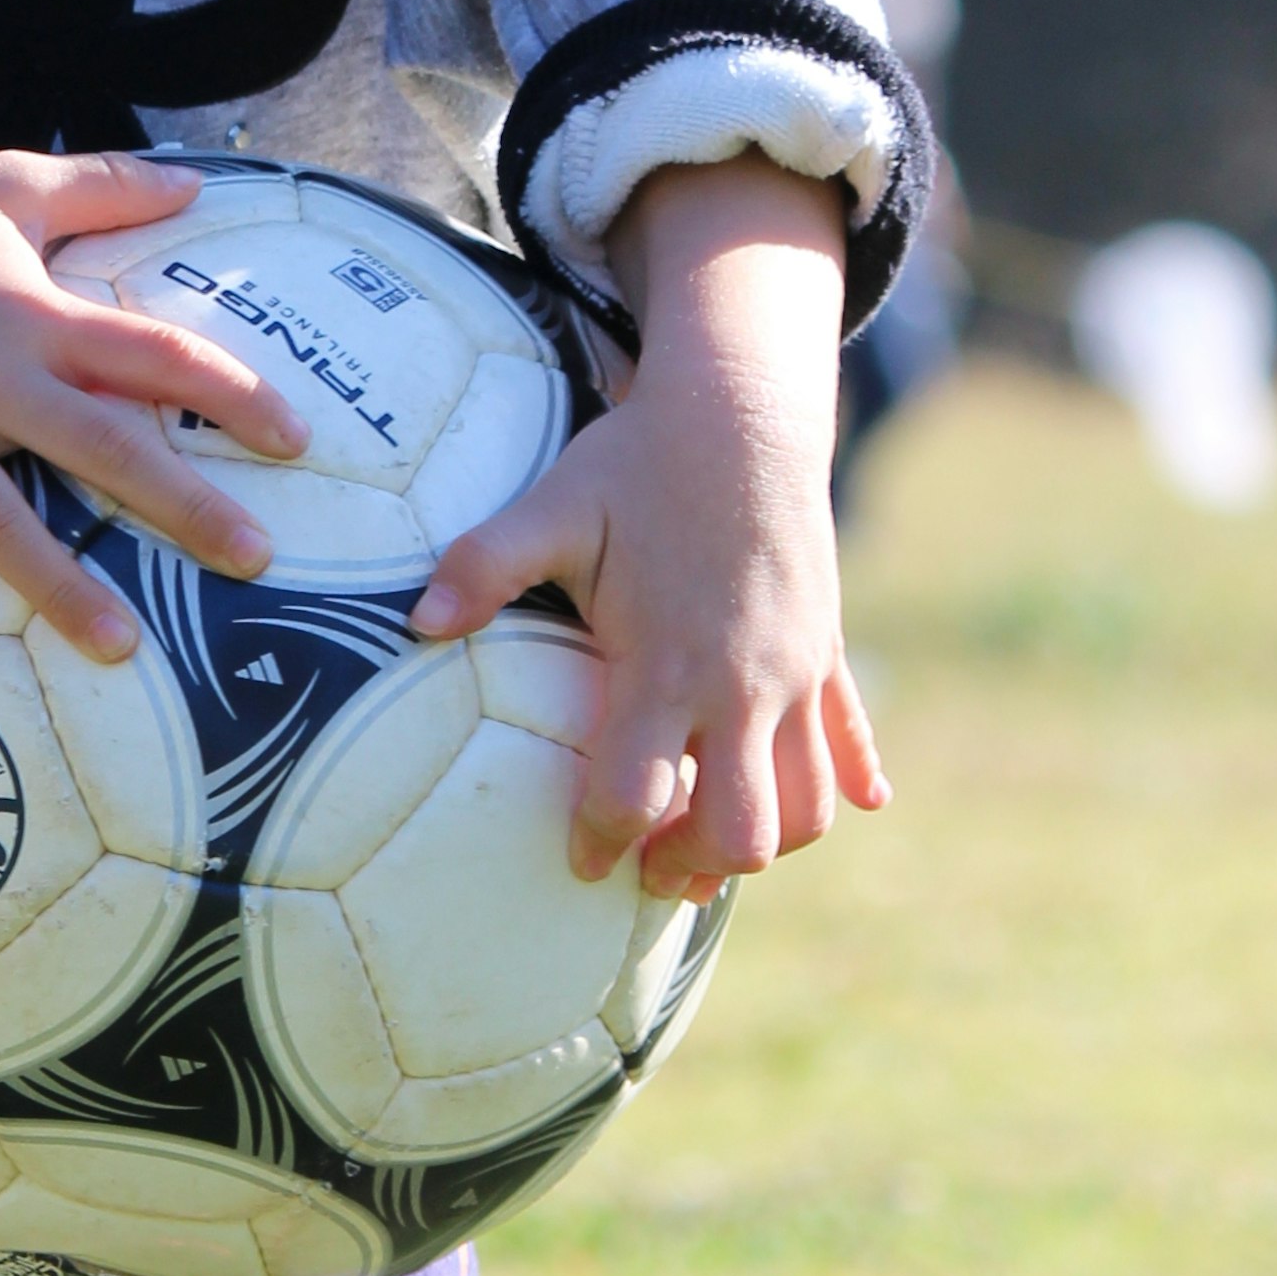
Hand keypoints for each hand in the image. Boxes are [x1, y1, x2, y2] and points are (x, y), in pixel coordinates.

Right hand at [0, 108, 309, 682]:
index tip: (295, 439)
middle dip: (182, 504)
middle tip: (255, 558)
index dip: (230, 392)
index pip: (153, 354)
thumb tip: (196, 181)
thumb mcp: (10, 183)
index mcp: (35, 314)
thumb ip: (107, 185)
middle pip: (102, 445)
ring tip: (122, 648)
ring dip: (60, 588)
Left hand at [403, 153, 888, 891]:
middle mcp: (743, 684)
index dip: (603, 842)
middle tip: (648, 866)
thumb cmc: (638, 462)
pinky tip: (862, 801)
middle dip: (693, 865)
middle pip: (742, 831)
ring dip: (764, 838)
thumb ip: (482, 567)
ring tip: (709, 840)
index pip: (637, 793)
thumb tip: (414, 622)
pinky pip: (853, 737)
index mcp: (669, 664)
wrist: (745, 409)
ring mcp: (796, 673)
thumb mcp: (553, 506)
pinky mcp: (828, 650)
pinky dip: (856, 777)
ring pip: (808, 806)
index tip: (580, 861)